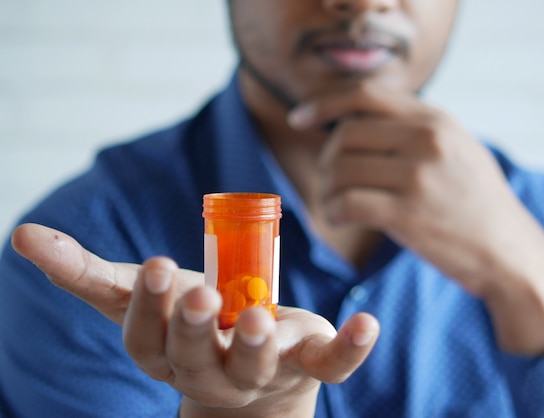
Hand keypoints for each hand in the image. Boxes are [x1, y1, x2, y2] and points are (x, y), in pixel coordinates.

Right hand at [11, 223, 379, 417]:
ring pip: (255, 365)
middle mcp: (210, 370)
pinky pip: (331, 365)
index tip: (155, 269)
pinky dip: (349, 348)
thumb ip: (85, 272)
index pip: (146, 338)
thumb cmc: (190, 324)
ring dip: (256, 343)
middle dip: (195, 328)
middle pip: (195, 356)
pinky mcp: (307, 365)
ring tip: (257, 316)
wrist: (249, 375)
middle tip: (201, 296)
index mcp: (165, 352)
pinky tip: (366, 323)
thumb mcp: (137, 295)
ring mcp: (262, 372)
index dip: (148, 307)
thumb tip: (21, 235)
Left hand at [288, 82, 543, 354]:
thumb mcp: (456, 148)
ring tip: (334, 205)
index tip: (300, 119)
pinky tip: (338, 219)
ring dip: (326, 190)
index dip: (324, 103)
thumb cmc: (474, 203)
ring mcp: (418, 176)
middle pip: (344, 135)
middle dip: (325, 160)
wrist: (510, 251)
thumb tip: (351, 121)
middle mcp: (426, 139)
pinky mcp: (409, 214)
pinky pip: (347, 203)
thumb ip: (411, 129)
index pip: (364, 94)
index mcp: (435, 118)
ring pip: (340, 169)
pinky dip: (332, 212)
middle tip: (329, 183)